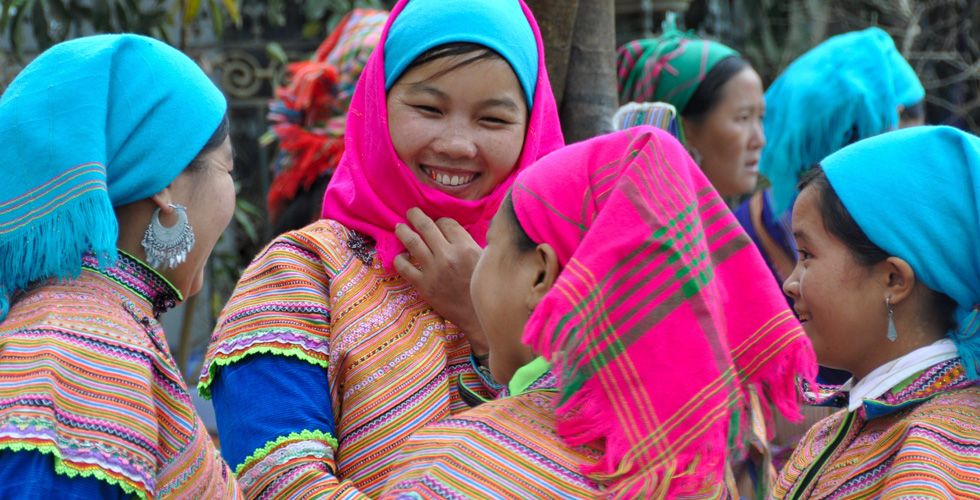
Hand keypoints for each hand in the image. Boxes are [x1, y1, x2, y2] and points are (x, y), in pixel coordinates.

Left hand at [394, 208, 488, 354]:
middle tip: (411, 212)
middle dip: (416, 216)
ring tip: (399, 227)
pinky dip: (400, 258)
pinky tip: (401, 256)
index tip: (438, 224)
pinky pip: (403, 267)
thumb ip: (470, 243)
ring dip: (403, 231)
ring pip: (412, 242)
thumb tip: (457, 230)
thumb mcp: (485, 260)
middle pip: (426, 226)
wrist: (477, 317)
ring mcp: (433, 270)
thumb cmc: (483, 288)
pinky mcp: (423, 285)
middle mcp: (447, 255)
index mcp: (465, 247)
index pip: (446, 223)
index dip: (440, 221)